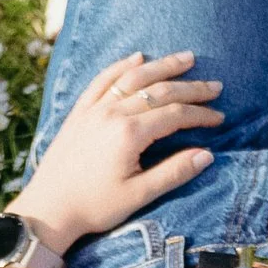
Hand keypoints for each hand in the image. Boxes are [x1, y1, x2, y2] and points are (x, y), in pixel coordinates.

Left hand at [13, 50, 221, 252]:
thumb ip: (173, 173)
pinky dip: (121, 66)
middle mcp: (112, 113)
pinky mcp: (79, 112)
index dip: (200, 114)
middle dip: (191, 87)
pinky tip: (137, 57)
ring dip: (162, 65)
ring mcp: (94, 109)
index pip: (174, 114)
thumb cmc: (93, 207)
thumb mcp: (138, 196)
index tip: (220, 118)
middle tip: (215, 86)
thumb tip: (207, 155)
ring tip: (187, 58)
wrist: (48, 209)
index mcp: (129, 134)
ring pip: (133, 77)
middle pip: (159, 90)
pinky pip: (103, 80)